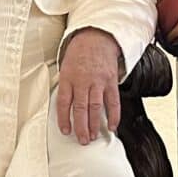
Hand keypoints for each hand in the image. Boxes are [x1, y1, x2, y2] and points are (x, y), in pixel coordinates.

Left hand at [54, 28, 122, 144]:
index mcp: (68, 77)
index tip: (66, 130)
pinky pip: (113, 101)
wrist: (97, 36)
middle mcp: (83, 81)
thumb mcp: (65, 65)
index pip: (64, 102)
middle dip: (81, 127)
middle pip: (81, 108)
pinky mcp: (111, 81)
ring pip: (96, 107)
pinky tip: (112, 126)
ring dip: (94, 125)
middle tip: (82, 140)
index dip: (64, 119)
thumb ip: (66, 84)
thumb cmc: (79, 52)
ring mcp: (98, 81)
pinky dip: (113, 115)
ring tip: (92, 137)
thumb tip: (65, 105)